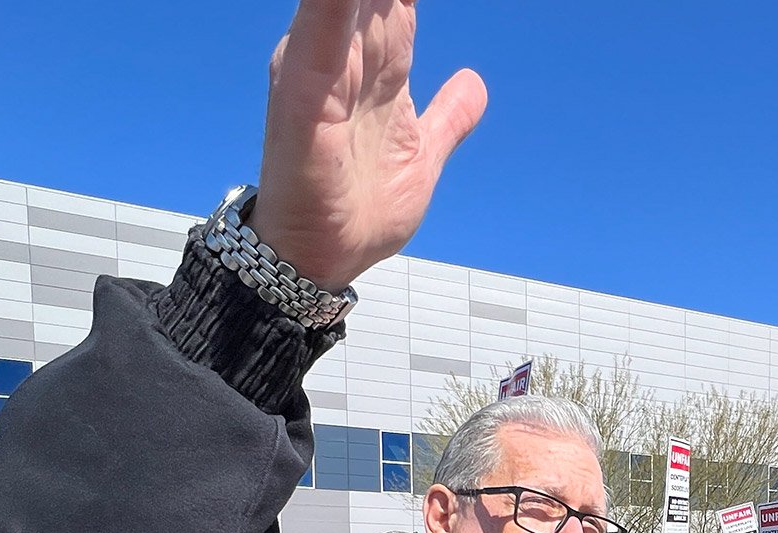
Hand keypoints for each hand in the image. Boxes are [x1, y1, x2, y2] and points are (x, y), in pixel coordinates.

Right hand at [250, 0, 487, 291]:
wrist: (318, 262)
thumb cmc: (357, 207)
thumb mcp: (421, 155)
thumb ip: (447, 116)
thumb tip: (473, 83)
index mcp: (373, 65)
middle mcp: (342, 57)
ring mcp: (320, 74)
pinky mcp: (303, 99)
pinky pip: (320, 38)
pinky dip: (331, 5)